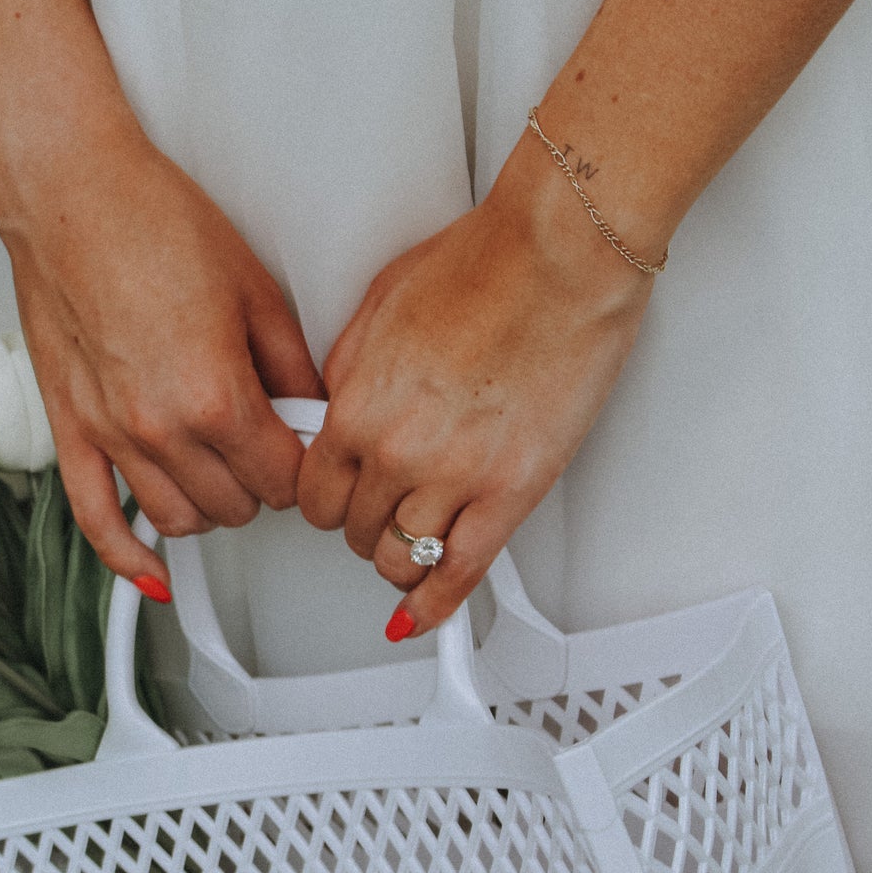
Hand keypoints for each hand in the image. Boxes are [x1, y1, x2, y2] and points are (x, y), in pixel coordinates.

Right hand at [0, 110, 323, 587]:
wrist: (72, 193)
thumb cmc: (152, 222)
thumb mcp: (256, 290)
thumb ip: (292, 367)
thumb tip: (314, 410)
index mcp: (215, 395)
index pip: (284, 480)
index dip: (304, 465)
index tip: (305, 446)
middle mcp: (160, 427)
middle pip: (237, 506)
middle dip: (262, 482)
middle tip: (267, 444)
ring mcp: (111, 435)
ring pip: (180, 520)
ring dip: (210, 506)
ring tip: (221, 470)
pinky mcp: (72, 429)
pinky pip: (97, 519)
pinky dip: (128, 557)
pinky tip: (152, 571)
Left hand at [298, 137, 653, 636]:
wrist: (559, 257)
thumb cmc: (484, 265)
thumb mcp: (378, 307)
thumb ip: (349, 373)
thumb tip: (338, 410)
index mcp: (357, 407)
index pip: (312, 492)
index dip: (322, 498)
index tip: (334, 497)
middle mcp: (397, 452)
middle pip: (353, 529)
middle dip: (361, 521)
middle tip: (378, 510)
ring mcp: (454, 478)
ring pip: (399, 560)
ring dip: (397, 560)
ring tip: (406, 548)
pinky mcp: (510, 493)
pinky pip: (460, 572)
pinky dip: (437, 606)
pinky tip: (424, 615)